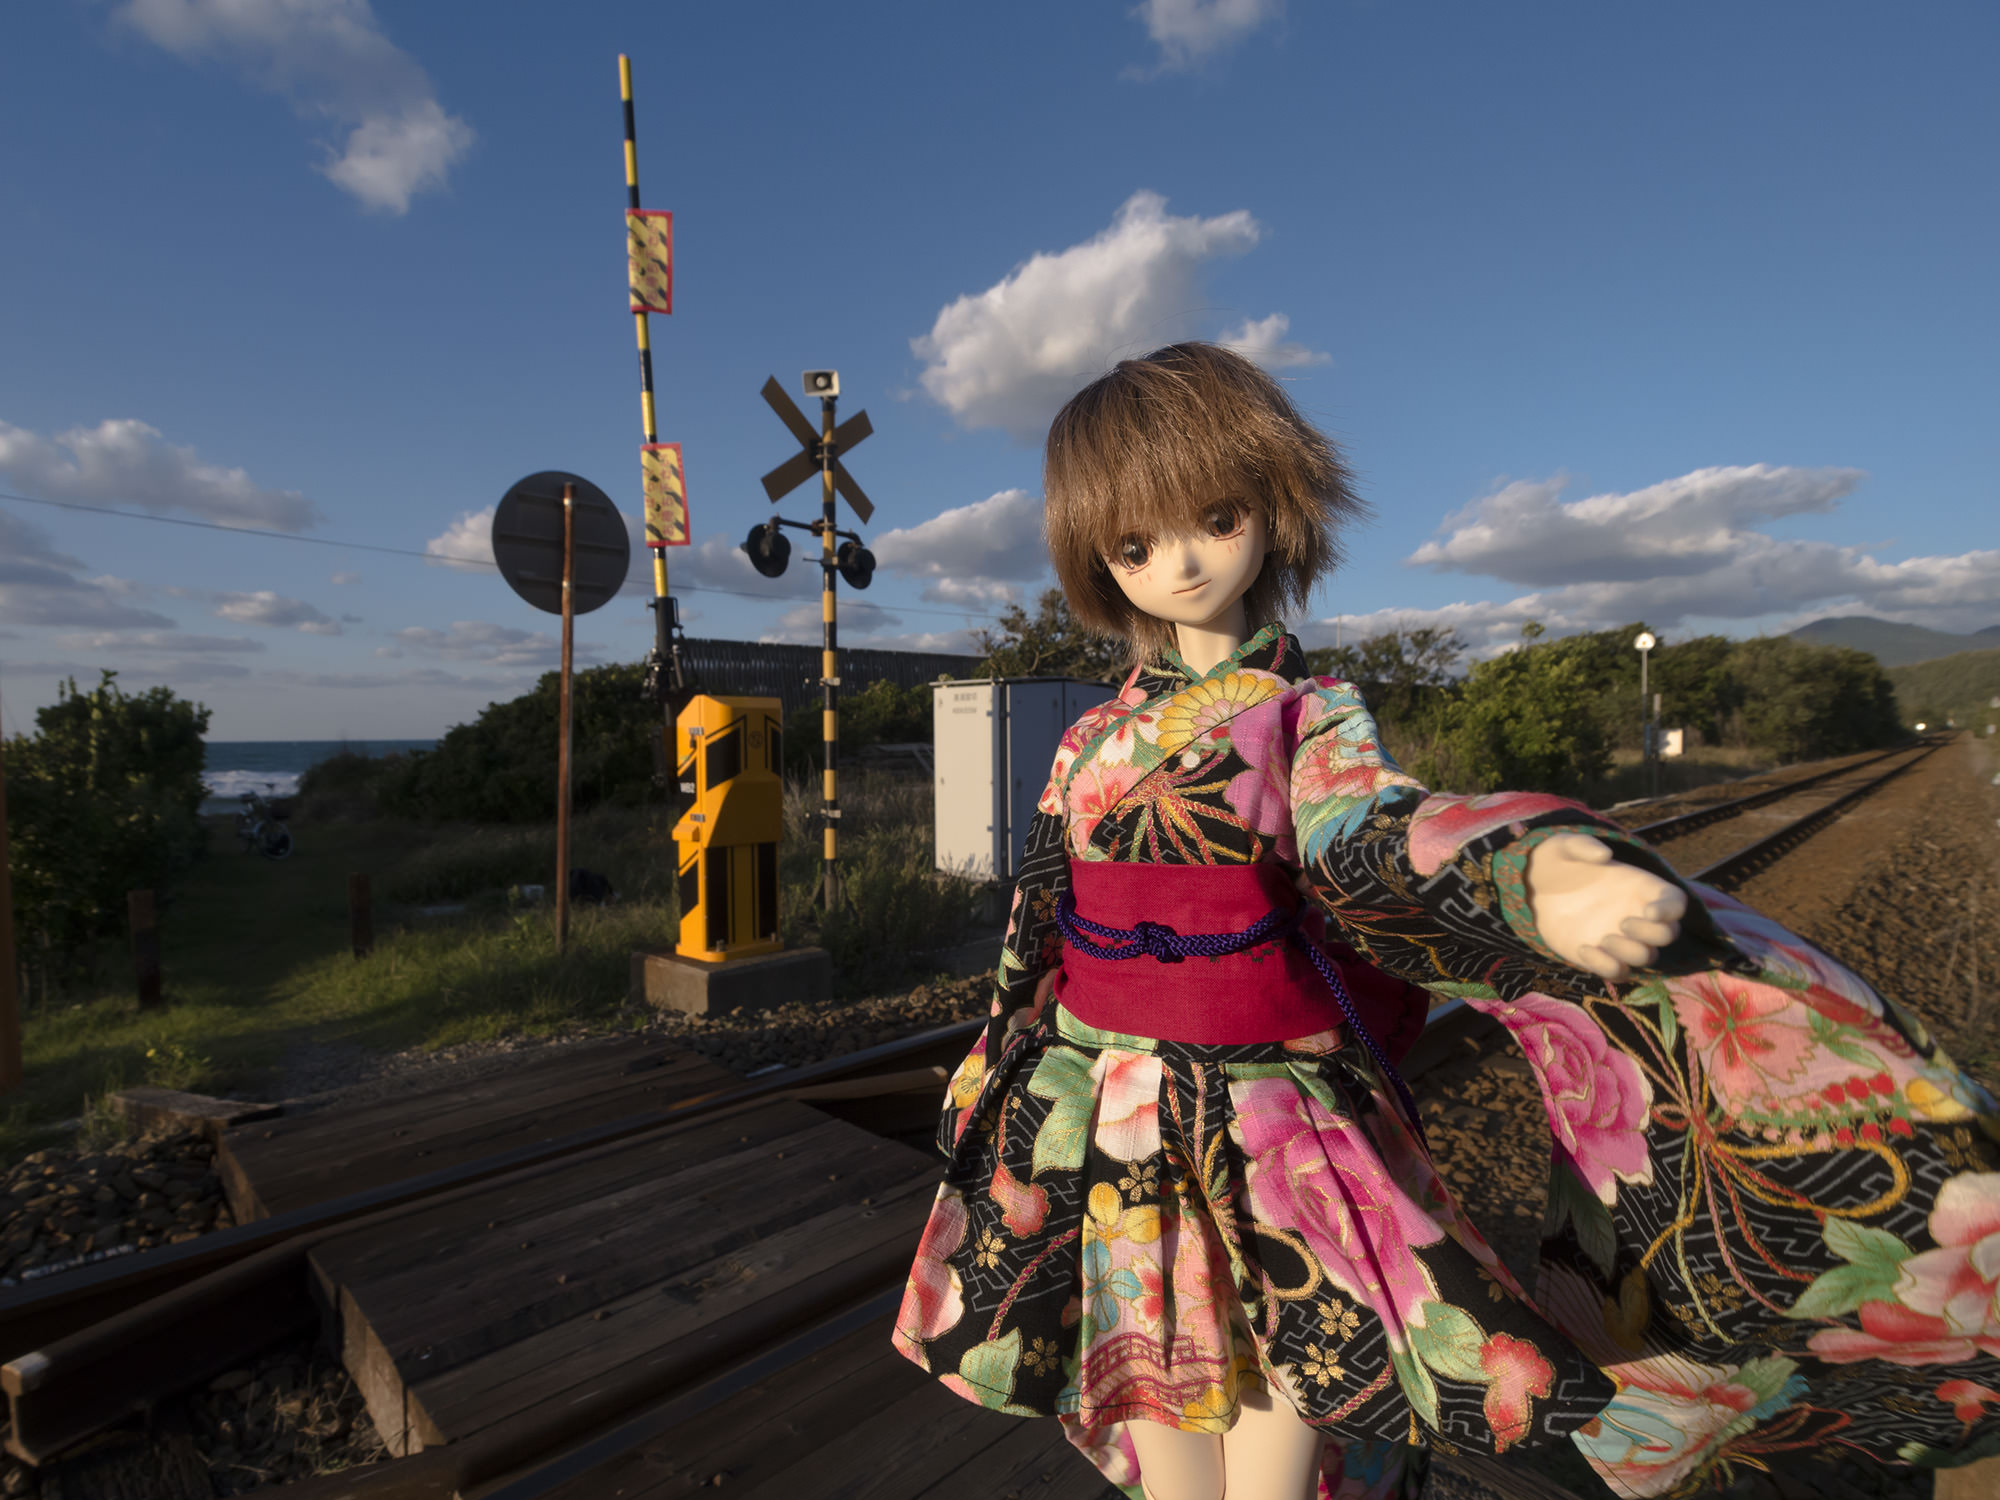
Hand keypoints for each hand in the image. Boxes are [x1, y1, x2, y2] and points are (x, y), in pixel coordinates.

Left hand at [1523, 834, 1685, 982]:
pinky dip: (1608, 968)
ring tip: (1604, 938)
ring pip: (1648, 957)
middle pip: (1670, 934)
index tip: (1651, 912)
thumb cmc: (1556, 863)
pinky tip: (1583, 949)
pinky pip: (1619, 973)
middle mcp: (1637, 915)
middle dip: (1653, 934)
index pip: (1675, 901)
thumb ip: (1582, 845)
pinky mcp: (1602, 957)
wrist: (1533, 890)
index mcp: (1639, 886)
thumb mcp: (1562, 847)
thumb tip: (1605, 855)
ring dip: (1632, 953)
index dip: (1672, 910)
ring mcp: (1621, 939)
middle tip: (1623, 923)